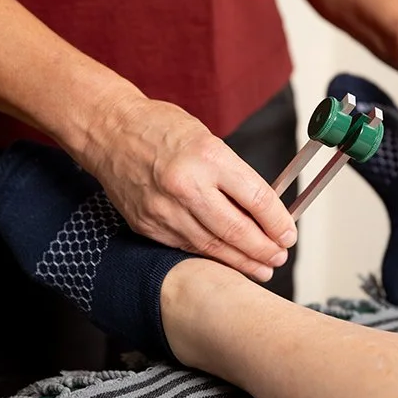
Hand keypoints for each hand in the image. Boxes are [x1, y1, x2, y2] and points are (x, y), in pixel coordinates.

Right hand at [77, 95, 295, 280]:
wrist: (108, 131)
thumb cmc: (160, 129)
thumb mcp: (209, 140)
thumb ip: (236, 176)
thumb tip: (267, 211)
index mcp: (209, 157)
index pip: (258, 200)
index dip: (279, 223)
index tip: (289, 235)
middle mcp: (186, 185)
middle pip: (238, 231)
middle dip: (265, 250)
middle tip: (279, 257)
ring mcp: (164, 208)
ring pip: (212, 246)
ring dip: (241, 262)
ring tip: (262, 268)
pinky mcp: (148, 224)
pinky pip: (186, 247)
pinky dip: (211, 256)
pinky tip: (227, 260)